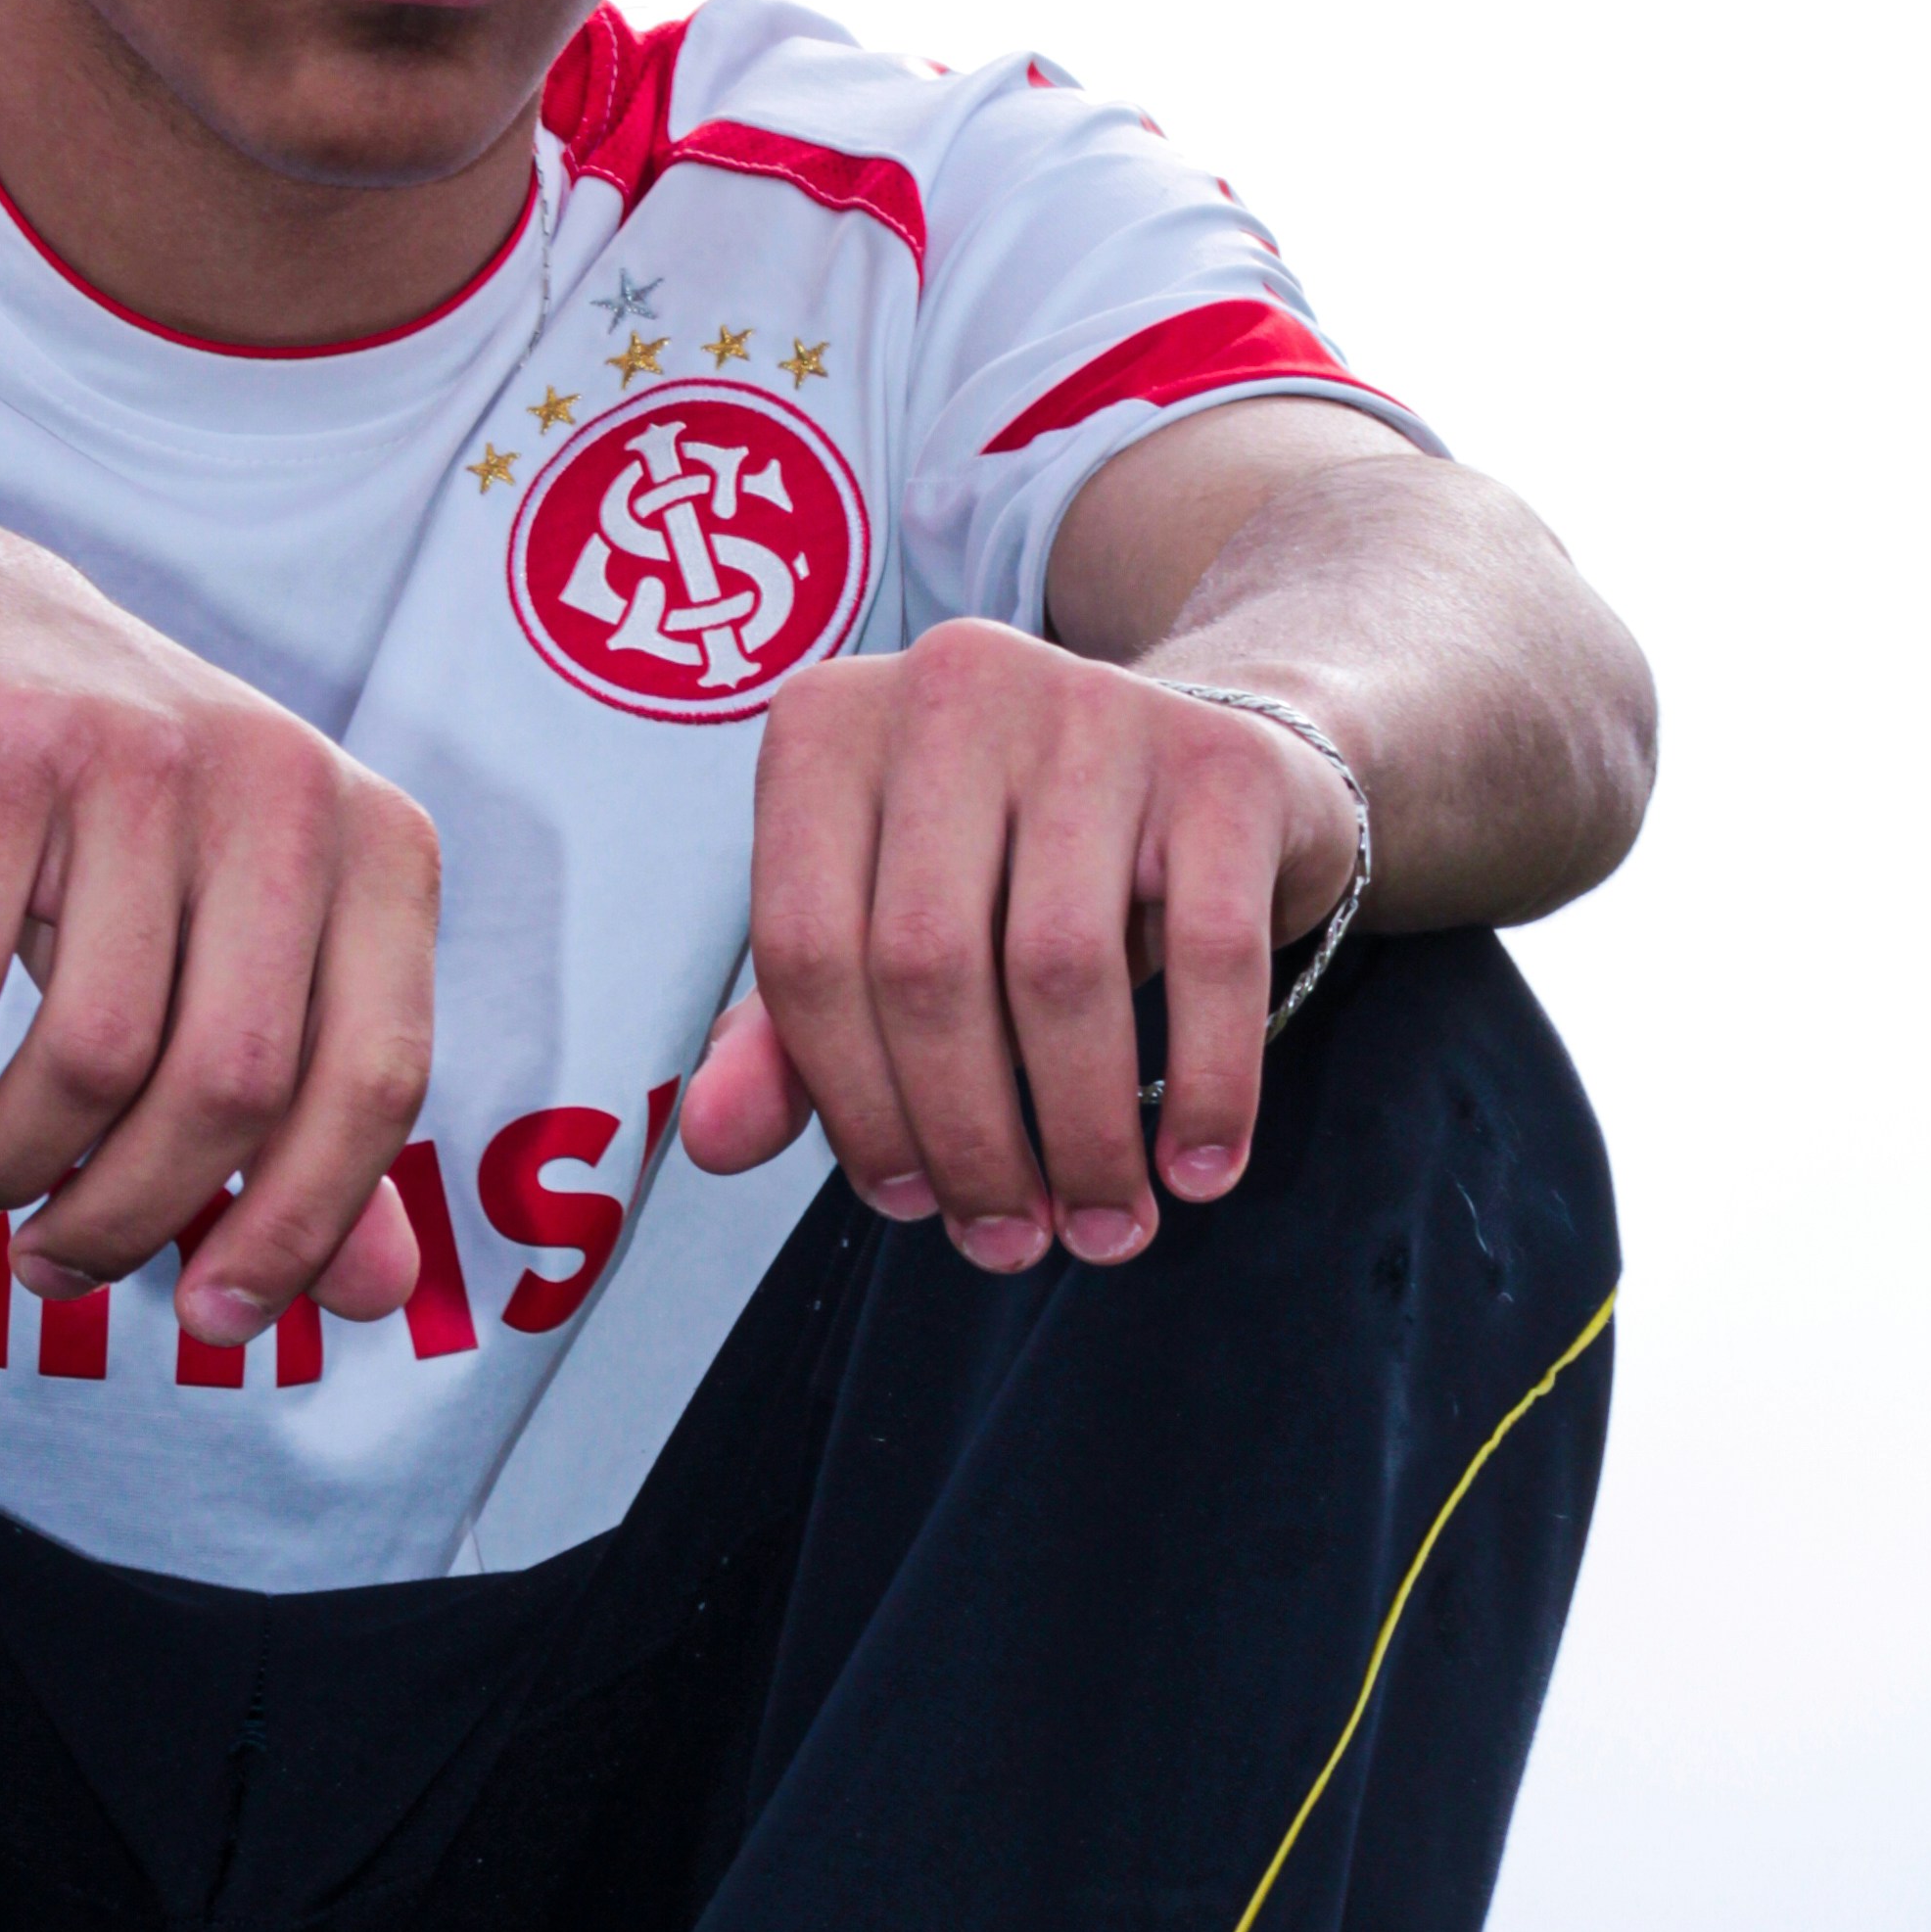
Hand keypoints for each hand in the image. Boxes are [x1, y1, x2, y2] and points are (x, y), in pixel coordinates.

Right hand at [0, 495, 434, 1338]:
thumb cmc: (111, 824)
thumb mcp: (236, 947)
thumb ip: (308, 1115)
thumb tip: (375, 1298)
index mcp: (376, 848)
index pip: (376, 1082)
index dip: (301, 1227)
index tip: (213, 1322)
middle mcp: (281, 789)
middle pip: (229, 1087)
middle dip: (127, 1216)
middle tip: (47, 1264)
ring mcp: (140, 757)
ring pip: (93, 1050)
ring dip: (9, 1162)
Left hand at [675, 621, 1358, 1267]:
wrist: (1201, 769)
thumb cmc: (1005, 871)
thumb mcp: (879, 937)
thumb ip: (786, 1039)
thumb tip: (710, 1142)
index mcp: (826, 729)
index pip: (804, 949)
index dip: (851, 1104)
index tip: (907, 1205)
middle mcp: (948, 689)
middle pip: (925, 968)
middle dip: (968, 1139)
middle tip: (1008, 1242)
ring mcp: (1091, 708)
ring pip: (1058, 969)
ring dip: (1082, 1134)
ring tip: (1101, 1226)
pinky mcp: (1220, 760)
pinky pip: (1208, 954)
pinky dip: (1203, 1082)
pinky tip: (1195, 1169)